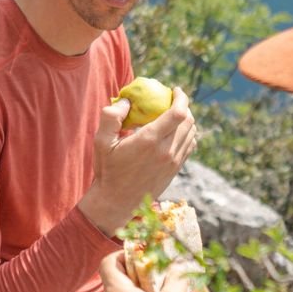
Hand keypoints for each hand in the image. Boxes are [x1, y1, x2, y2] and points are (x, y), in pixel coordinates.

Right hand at [79, 87, 196, 235]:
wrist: (117, 202)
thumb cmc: (107, 170)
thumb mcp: (100, 141)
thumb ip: (110, 117)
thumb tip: (126, 101)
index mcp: (149, 141)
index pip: (178, 114)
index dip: (181, 98)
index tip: (175, 90)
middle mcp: (166, 151)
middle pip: (188, 121)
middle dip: (184, 106)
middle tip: (172, 100)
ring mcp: (173, 162)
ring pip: (191, 133)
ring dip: (186, 120)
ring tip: (173, 114)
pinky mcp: (175, 170)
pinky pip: (189, 146)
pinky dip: (187, 134)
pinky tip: (174, 132)